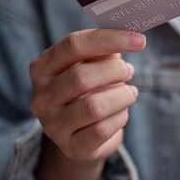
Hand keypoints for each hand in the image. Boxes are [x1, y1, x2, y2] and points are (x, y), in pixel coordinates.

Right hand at [29, 29, 145, 161]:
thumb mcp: (91, 65)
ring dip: (121, 96)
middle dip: (115, 71)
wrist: (81, 133)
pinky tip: (121, 113)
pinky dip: (120, 118)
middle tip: (129, 71)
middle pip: (81, 77)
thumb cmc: (89, 89)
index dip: (109, 39)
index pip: (73, 45)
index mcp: (42, 68)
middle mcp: (41, 97)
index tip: (139, 40)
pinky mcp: (71, 147)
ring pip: (93, 106)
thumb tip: (130, 32)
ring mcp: (53, 125)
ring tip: (129, 92)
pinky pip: (101, 130)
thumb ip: (104, 49)